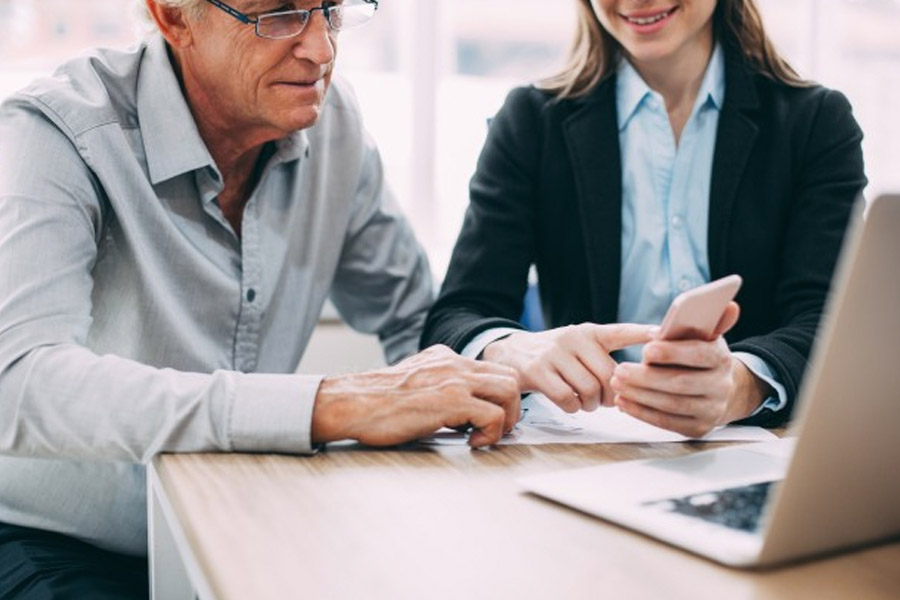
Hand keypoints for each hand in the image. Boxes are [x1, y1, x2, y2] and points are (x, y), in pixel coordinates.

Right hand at [311, 345, 519, 447]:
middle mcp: (454, 363)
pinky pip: (493, 415)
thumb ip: (438, 386)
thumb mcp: (414, 382)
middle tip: (497, 428)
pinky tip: (473, 442)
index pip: (492, 368)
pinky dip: (491, 433)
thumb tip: (459, 411)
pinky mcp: (451, 401)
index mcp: (445, 357)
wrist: (351, 403)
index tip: (493, 416)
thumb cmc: (376, 402)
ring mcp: (454, 380)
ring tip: (487, 434)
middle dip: (512, 407)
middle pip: (510, 376)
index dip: (500, 395)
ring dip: (507, 418)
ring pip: (509, 390)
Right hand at [481, 323, 657, 412]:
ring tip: (587, 402)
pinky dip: (573, 408)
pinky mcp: (537, 371)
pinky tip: (570, 403)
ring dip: (592, 404)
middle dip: (613, 395)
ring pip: (589, 390)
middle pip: (609, 375)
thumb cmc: (555, 356)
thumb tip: (634, 385)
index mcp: (589, 332)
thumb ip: (604, 358)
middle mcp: (573, 338)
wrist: (510, 353)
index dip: (641, 333)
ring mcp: (554, 354)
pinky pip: (567, 399)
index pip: (619, 332)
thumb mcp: (579, 346)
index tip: (661, 334)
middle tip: (607, 401)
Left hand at [610, 302, 771, 436]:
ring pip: (672, 404)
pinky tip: (624, 402)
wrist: (716, 389)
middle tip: (620, 370)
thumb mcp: (702, 336)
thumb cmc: (698, 356)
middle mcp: (721, 386)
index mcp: (722, 358)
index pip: (700, 354)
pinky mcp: (698, 428)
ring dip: (640, 395)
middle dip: (646, 377)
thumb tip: (729, 306)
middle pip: (681, 383)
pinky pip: (667, 422)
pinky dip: (642, 413)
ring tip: (617, 384)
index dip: (672, 352)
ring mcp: (711, 410)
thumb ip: (706, 320)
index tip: (647, 348)